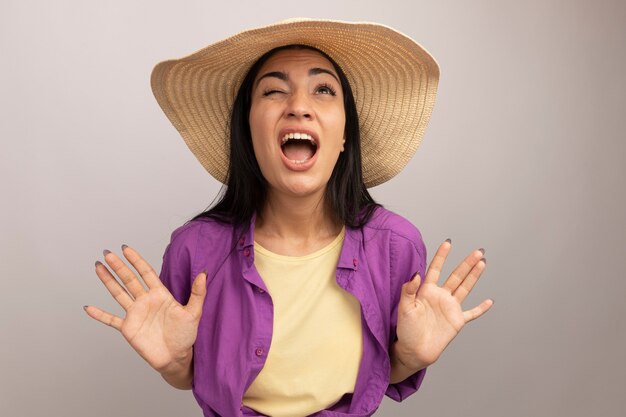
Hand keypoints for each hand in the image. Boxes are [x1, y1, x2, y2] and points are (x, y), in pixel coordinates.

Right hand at [84, 245, 206, 373]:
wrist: (176, 357)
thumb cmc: (186, 335)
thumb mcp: (194, 312)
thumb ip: (198, 293)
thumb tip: (204, 273)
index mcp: (160, 294)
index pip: (146, 273)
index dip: (136, 260)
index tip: (126, 249)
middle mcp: (146, 301)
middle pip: (129, 279)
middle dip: (118, 266)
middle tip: (107, 253)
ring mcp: (135, 314)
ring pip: (119, 293)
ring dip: (108, 281)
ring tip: (98, 267)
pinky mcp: (128, 328)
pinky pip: (111, 320)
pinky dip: (100, 315)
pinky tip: (89, 308)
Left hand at [393, 239, 492, 370]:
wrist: (414, 351)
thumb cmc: (406, 330)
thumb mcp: (404, 308)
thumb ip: (409, 290)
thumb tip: (415, 274)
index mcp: (426, 291)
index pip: (435, 269)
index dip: (442, 256)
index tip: (448, 243)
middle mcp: (440, 296)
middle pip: (456, 275)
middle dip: (467, 263)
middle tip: (478, 251)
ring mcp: (450, 308)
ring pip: (465, 288)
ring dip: (474, 276)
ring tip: (483, 263)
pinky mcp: (457, 321)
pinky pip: (472, 313)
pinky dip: (481, 308)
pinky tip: (489, 301)